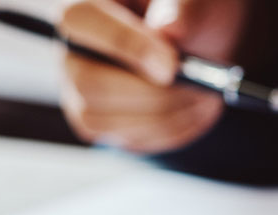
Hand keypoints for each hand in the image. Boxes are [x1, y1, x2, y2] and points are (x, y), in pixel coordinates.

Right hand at [59, 0, 245, 152]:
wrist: (202, 42)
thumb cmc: (190, 13)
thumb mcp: (193, 1)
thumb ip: (181, 9)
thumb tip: (169, 31)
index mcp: (85, 7)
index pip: (81, 21)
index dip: (127, 45)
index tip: (172, 66)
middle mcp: (73, 51)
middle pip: (91, 85)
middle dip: (154, 94)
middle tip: (199, 87)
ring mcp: (80, 91)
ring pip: (108, 120)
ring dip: (167, 115)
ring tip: (204, 95)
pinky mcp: (101, 122)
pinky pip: (129, 139)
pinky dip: (170, 129)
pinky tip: (193, 108)